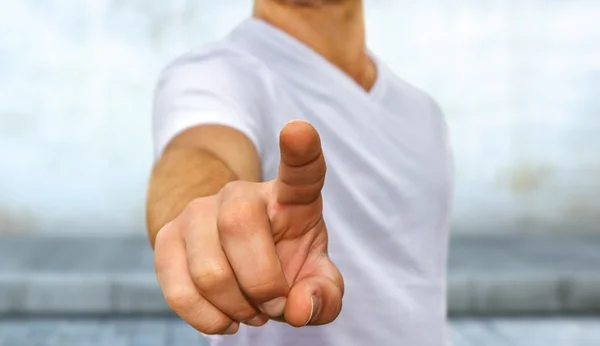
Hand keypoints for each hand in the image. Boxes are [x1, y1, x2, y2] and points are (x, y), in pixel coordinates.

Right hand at [154, 120, 343, 334]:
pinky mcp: (167, 238)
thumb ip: (323, 294)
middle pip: (239, 226)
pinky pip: (178, 290)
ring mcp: (198, 211)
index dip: (300, 150)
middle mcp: (241, 193)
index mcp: (290, 196)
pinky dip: (206, 319)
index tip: (299, 131)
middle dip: (262, 284)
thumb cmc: (284, 261)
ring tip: (250, 311)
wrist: (236, 259)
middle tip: (274, 304)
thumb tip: (298, 308)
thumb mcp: (315, 276)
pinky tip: (224, 319)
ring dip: (236, 307)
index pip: (299, 168)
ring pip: (208, 269)